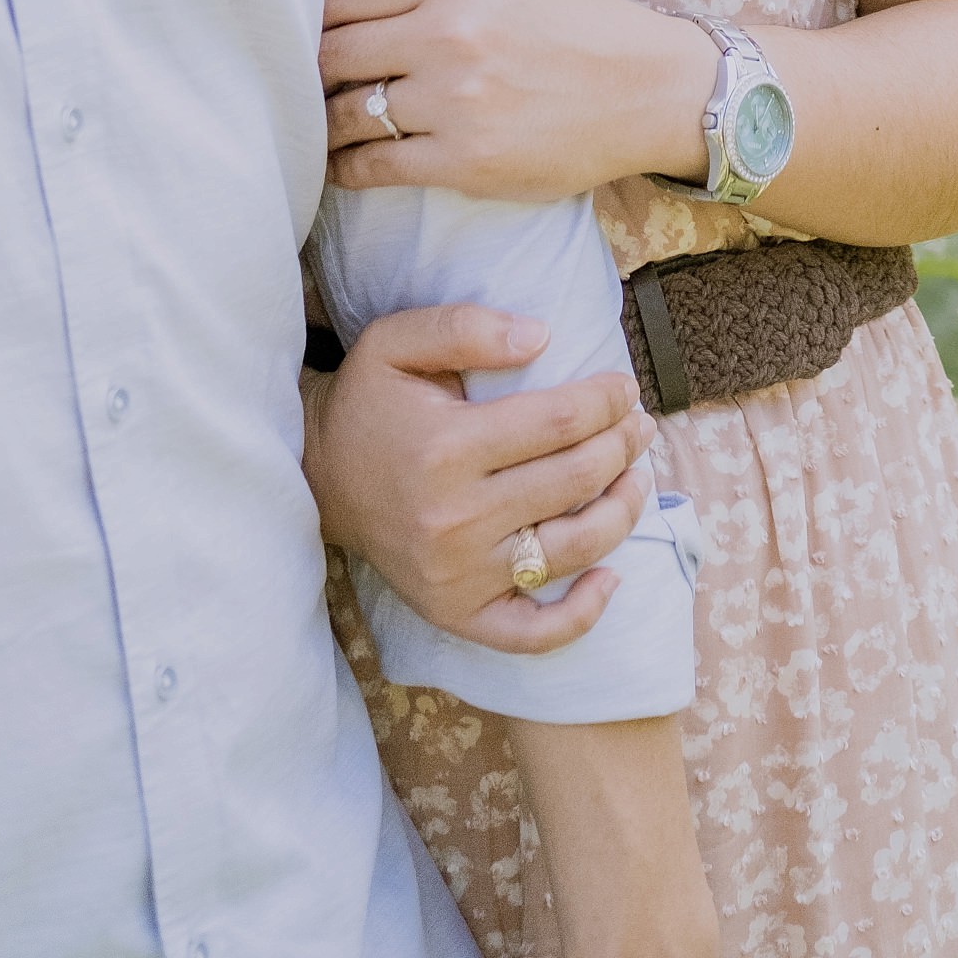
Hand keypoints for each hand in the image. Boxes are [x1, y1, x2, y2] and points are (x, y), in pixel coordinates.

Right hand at [302, 302, 657, 650]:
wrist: (319, 478)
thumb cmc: (369, 402)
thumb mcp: (397, 341)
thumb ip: (465, 326)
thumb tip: (543, 336)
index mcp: (447, 447)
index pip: (559, 422)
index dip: (606, 401)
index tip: (625, 386)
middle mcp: (456, 517)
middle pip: (574, 481)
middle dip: (622, 446)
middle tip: (639, 425)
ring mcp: (458, 575)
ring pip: (571, 550)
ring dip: (623, 512)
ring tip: (638, 478)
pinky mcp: (456, 613)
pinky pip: (532, 632)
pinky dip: (582, 614)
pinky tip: (611, 578)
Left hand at [320, 0, 715, 200]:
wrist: (645, 87)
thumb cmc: (580, 5)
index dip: (312, 7)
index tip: (307, 20)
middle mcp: (448, 37)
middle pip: (333, 50)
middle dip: (312, 62)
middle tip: (302, 70)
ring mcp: (455, 102)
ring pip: (347, 112)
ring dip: (321, 118)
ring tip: (313, 117)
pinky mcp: (465, 160)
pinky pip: (376, 166)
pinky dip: (348, 166)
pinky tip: (344, 159)